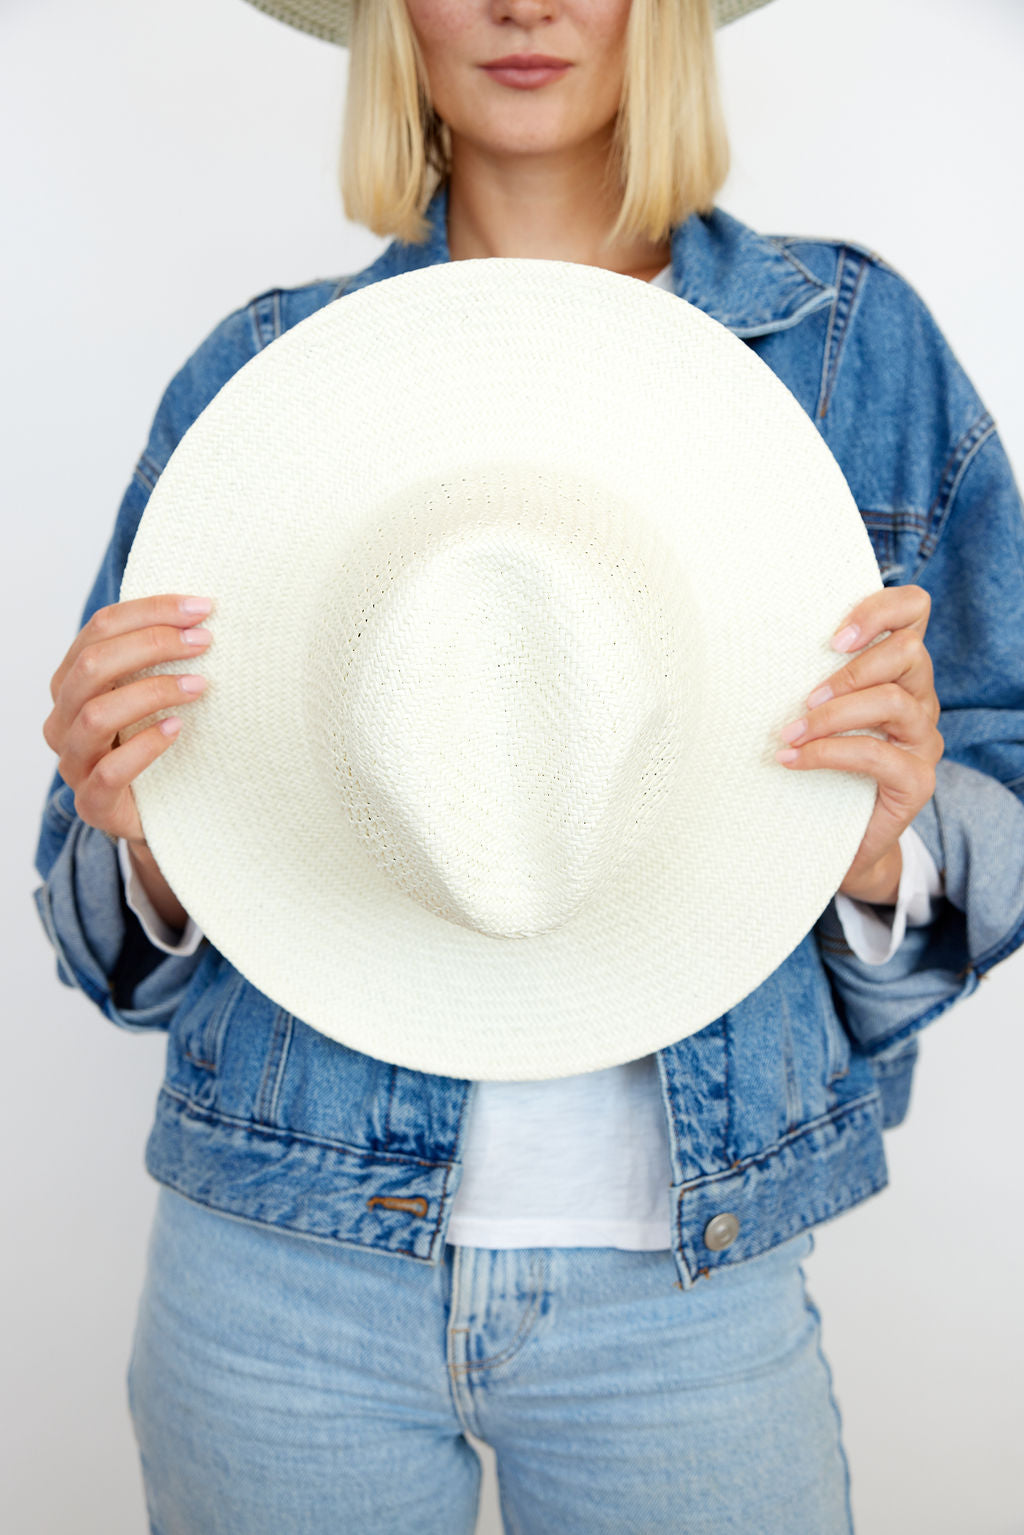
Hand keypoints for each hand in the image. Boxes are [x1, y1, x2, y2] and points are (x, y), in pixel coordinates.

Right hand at [42, 593, 214, 846]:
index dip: (151, 611)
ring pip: (96, 714)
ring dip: (152, 692)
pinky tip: (176, 729)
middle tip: (204, 642)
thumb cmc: (153, 742)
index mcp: (72, 681)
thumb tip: (201, 609)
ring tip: (199, 686)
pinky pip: (109, 771)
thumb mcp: (150, 693)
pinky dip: (144, 746)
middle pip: (93, 665)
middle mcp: (63, 718)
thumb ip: (156, 657)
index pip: (100, 628)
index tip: (202, 608)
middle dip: (152, 644)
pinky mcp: (93, 803)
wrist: (157, 813)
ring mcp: (73, 762)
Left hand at [774, 586, 943, 904]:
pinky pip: (879, 756)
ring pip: (894, 702)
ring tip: (791, 732)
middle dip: (851, 670)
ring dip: (835, 713)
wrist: (832, 837)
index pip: (913, 611)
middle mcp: (918, 698)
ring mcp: (922, 740)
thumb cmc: (814, 762)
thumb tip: (741, 642)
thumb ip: (801, 673)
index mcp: (896, 668)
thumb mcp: (808, 709)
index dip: (881, 609)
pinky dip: (830, 753)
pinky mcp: (917, 781)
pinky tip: (793, 760)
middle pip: (909, 653)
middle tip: (805, 697)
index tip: (832, 637)